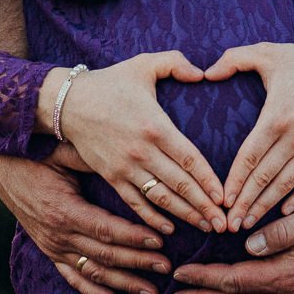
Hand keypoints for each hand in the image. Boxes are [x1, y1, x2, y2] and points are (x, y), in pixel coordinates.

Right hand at [0, 151, 169, 293]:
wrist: (1, 168)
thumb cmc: (35, 156)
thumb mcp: (63, 153)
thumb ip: (92, 160)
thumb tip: (126, 159)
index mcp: (64, 210)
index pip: (106, 230)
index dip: (134, 237)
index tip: (160, 241)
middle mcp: (57, 234)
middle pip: (104, 255)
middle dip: (137, 262)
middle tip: (166, 267)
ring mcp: (52, 246)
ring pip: (92, 271)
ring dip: (122, 283)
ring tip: (150, 291)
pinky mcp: (48, 251)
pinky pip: (72, 277)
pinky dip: (93, 290)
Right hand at [55, 51, 228, 232]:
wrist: (68, 102)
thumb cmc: (111, 82)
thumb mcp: (144, 64)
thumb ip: (175, 63)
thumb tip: (201, 72)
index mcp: (155, 126)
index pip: (190, 158)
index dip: (209, 180)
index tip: (225, 197)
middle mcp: (142, 151)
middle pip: (180, 184)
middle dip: (204, 206)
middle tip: (225, 224)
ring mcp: (125, 167)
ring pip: (160, 198)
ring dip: (185, 215)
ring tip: (207, 228)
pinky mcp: (111, 176)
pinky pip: (134, 203)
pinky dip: (152, 218)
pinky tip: (169, 231)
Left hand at [203, 39, 293, 228]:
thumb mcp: (267, 52)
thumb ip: (234, 59)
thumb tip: (207, 72)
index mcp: (277, 116)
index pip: (250, 156)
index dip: (235, 180)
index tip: (222, 200)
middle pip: (266, 177)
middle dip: (246, 203)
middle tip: (230, 224)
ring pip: (287, 184)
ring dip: (267, 206)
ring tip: (250, 224)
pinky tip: (284, 213)